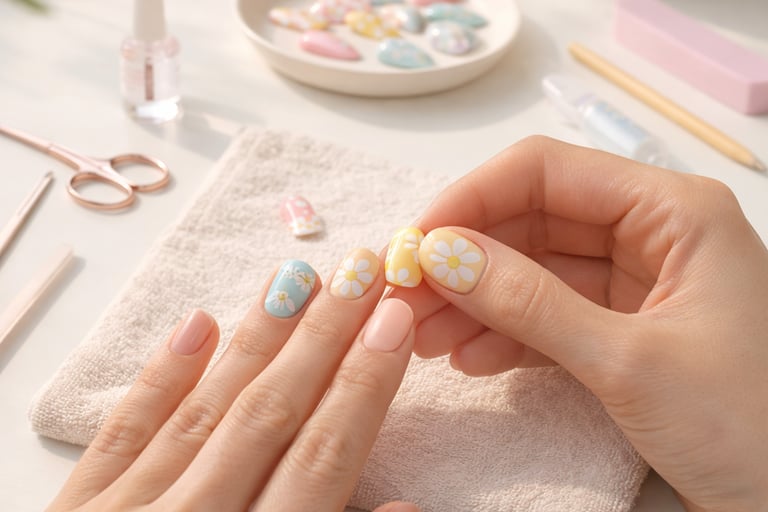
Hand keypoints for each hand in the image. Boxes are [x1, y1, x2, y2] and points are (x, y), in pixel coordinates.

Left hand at [49, 250, 419, 511]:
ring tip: (297, 277)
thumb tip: (405, 509)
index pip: (321, 459)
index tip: (395, 321)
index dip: (363, 387)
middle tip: (360, 270)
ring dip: (256, 341)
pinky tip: (195, 326)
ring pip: (203, 412)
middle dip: (323, 339)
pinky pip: (119, 438)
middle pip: (269, 417)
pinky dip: (159, 381)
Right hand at [395, 136, 767, 511]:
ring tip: (424, 339)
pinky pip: (549, 315)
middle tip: (407, 296)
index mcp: (673, 211)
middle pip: (532, 222)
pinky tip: (468, 358)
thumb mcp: (628, 361)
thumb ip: (529, 303)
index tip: (416, 242)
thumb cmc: (749, 426)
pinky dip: (505, 334)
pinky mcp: (622, 329)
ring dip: (475, 302)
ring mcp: (634, 283)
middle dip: (466, 260)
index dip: (472, 199)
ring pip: (533, 272)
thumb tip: (442, 255)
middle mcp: (652, 234)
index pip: (547, 172)